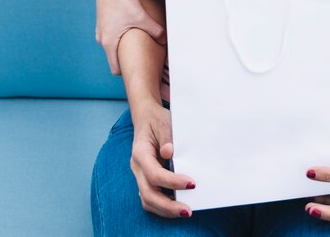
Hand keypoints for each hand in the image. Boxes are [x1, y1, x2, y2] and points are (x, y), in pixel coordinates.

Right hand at [96, 0, 164, 74]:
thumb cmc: (122, 0)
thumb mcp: (142, 17)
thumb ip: (155, 30)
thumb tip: (166, 40)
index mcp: (109, 43)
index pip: (115, 68)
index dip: (126, 72)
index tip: (138, 73)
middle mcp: (102, 38)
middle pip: (114, 57)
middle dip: (127, 59)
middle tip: (141, 61)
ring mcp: (101, 29)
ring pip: (113, 45)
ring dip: (124, 46)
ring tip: (138, 44)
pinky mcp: (103, 20)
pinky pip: (112, 34)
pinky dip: (121, 35)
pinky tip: (132, 28)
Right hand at [130, 101, 195, 217]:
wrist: (146, 117)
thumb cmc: (157, 119)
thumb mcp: (163, 122)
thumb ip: (166, 137)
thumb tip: (169, 153)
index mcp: (140, 153)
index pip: (154, 174)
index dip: (172, 182)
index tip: (192, 184)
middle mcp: (137, 167)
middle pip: (148, 194)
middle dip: (168, 206)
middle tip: (188, 210)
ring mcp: (140, 175)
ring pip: (147, 200)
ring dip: (165, 209)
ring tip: (185, 211)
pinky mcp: (145, 179)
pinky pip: (150, 197)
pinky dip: (163, 205)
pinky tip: (178, 205)